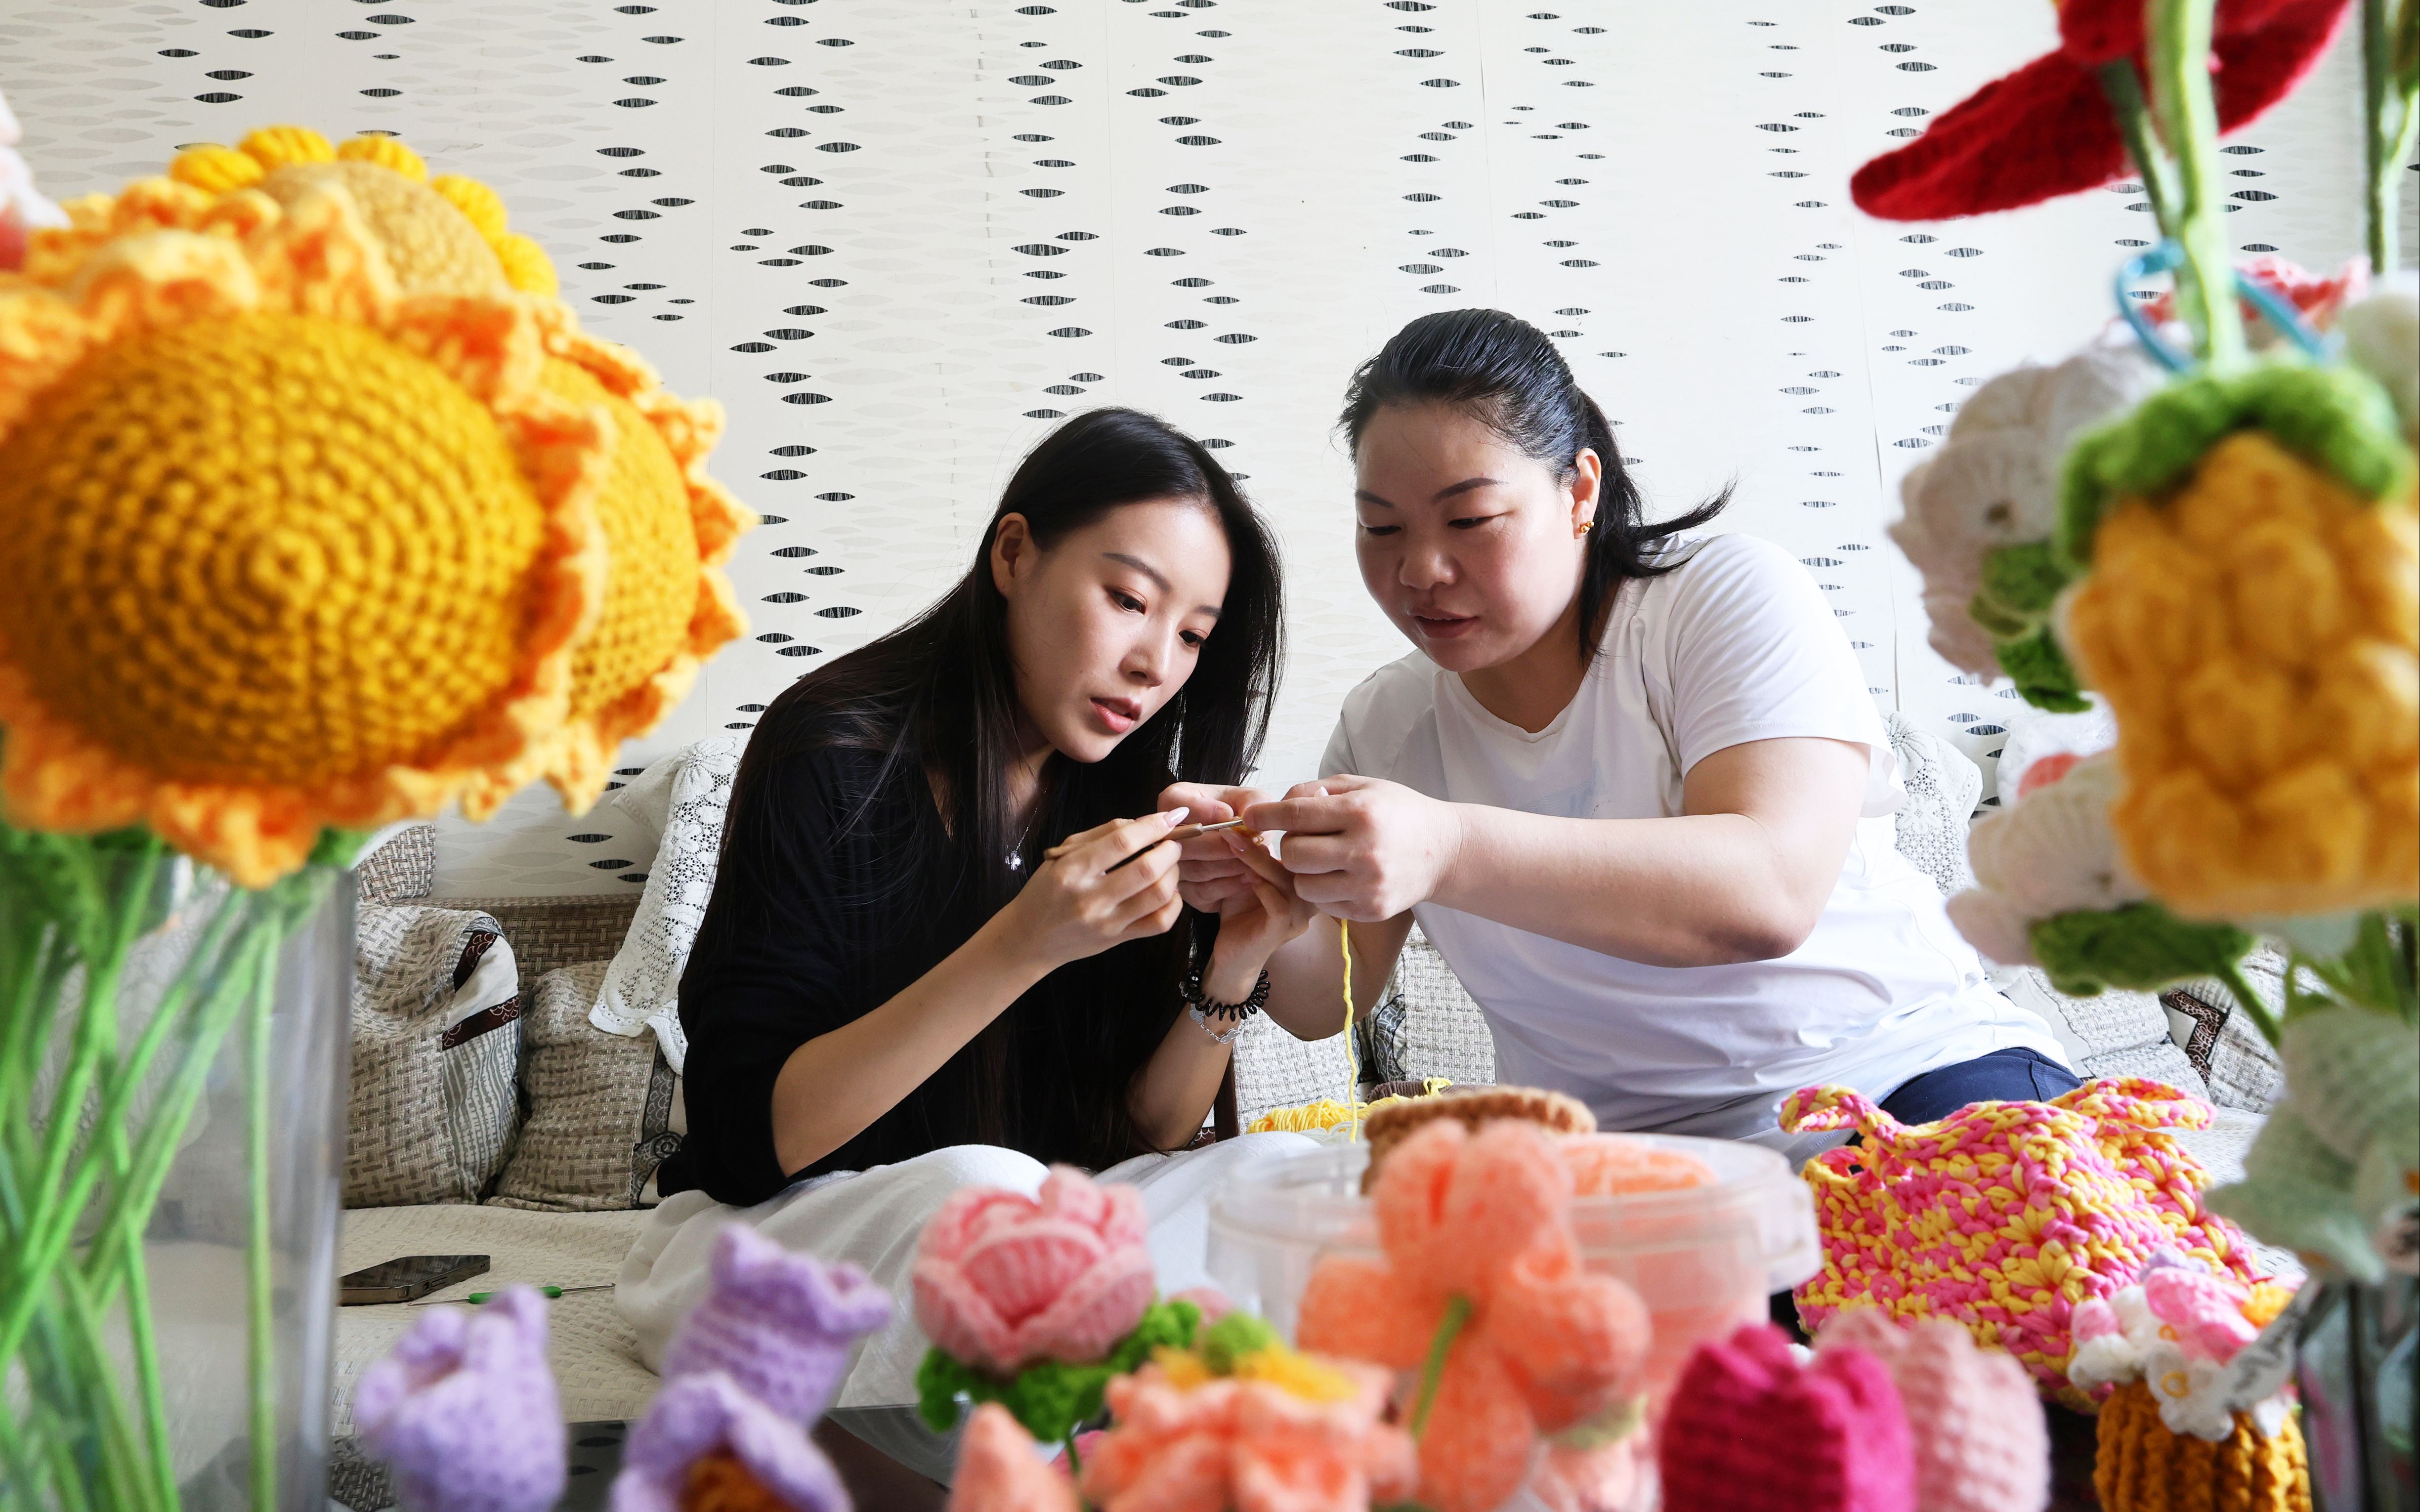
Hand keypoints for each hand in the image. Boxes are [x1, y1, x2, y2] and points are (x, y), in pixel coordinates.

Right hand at [1000, 811, 1187, 970]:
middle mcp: (1090, 898)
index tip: (1171, 816)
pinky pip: (1160, 923)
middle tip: (1172, 842)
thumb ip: (1100, 835)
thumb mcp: (1062, 855)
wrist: (1030, 939)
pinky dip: (1173, 903)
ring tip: (1170, 864)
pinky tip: (1168, 891)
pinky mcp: (1119, 940)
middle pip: (1147, 869)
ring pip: (1158, 895)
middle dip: (1170, 848)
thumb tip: (1141, 822)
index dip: (1153, 826)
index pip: (1122, 842)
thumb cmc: (1045, 891)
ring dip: (1174, 873)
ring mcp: (1107, 922)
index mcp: (1072, 870)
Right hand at [1157, 782, 1270, 912]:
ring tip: (1254, 859)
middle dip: (1219, 845)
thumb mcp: (1256, 802)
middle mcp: (1168, 834)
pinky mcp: (1185, 891)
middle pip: (1182, 842)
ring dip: (1230, 865)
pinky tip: (1249, 876)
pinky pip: (1203, 891)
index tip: (1229, 813)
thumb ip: (1251, 802)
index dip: (1200, 809)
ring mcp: (1172, 865)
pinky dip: (1230, 885)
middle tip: (1247, 843)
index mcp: (1178, 801)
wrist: (1254, 849)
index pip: (1173, 801)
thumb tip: (1233, 817)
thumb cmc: (1249, 818)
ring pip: (1196, 869)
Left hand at [1200, 832, 1321, 998]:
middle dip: (1264, 842)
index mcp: (1306, 881)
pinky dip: (1264, 889)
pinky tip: (1248, 880)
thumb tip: (1247, 822)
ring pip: (1289, 882)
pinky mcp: (1282, 931)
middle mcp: (1310, 898)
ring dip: (1258, 861)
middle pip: (1298, 863)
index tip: (1250, 817)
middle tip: (1235, 828)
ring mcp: (1299, 916)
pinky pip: (1281, 906)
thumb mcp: (1247, 875)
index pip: (1304, 850)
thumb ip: (1254, 854)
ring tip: (1233, 846)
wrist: (1231, 955)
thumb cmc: (1240, 912)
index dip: (1280, 831)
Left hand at [1243, 775, 1461, 921]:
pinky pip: (1324, 904)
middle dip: (1290, 845)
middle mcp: (1364, 851)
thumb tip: (1276, 806)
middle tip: (1303, 839)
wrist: (1444, 851)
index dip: (1266, 815)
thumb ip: (1316, 790)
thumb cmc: (1397, 812)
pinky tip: (1339, 876)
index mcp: (1361, 812)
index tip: (1249, 816)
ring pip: (1303, 885)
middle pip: (1294, 854)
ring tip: (1322, 860)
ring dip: (1304, 872)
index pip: (1296, 815)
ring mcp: (1368, 885)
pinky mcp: (1371, 910)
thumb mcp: (1361, 786)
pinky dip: (1324, 890)